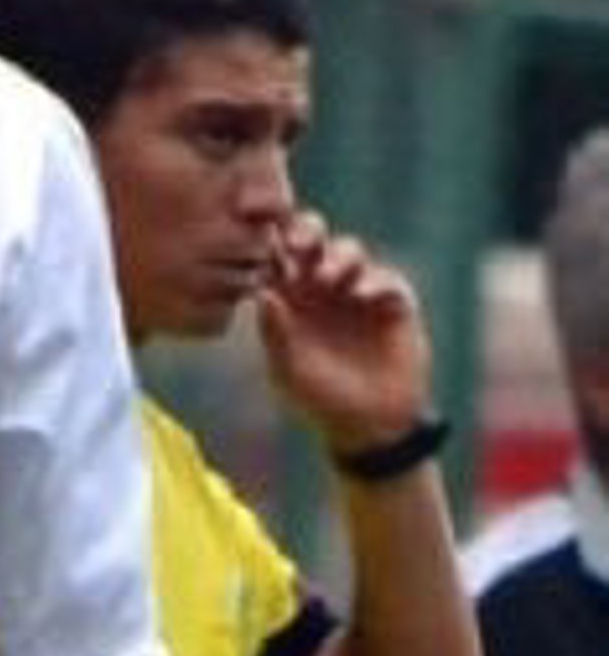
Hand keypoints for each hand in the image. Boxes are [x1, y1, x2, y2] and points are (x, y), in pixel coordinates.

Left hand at [254, 211, 431, 447]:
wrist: (370, 424)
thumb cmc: (319, 399)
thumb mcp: (288, 371)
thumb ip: (274, 334)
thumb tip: (261, 293)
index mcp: (288, 298)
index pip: (276, 257)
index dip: (269, 245)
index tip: (263, 248)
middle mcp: (322, 286)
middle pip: (313, 238)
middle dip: (305, 231)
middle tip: (297, 244)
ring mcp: (359, 290)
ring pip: (349, 250)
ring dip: (337, 256)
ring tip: (325, 277)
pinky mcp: (395, 302)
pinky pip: (386, 279)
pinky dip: (373, 280)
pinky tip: (359, 294)